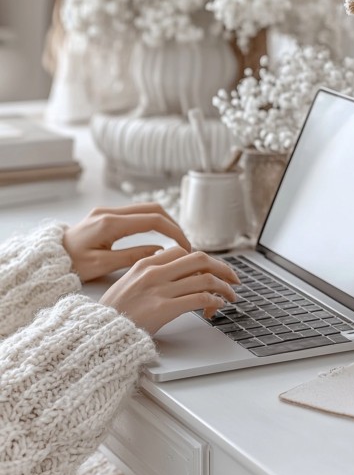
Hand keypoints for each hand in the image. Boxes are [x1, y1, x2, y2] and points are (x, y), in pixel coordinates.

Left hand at [63, 203, 190, 282]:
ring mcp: (106, 211)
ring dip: (163, 221)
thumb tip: (160, 250)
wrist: (47, 259)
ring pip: (145, 208)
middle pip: (152, 208)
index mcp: (109, 224)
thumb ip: (133, 257)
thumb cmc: (71, 266)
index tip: (185, 246)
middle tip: (184, 243)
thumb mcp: (102, 266)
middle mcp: (109, 212)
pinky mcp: (105, 215)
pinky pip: (134, 213)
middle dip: (172, 224)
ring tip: (174, 241)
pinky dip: (150, 222)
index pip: (152, 220)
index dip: (173, 231)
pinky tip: (158, 235)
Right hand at [99, 246, 240, 333]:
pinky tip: (217, 307)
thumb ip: (149, 273)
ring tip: (231, 296)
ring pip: (205, 279)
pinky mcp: (165, 308)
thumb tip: (174, 270)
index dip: (203, 261)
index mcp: (145, 263)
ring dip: (224, 287)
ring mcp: (159, 289)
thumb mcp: (128, 283)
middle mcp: (154, 272)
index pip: (184, 252)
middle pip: (200, 260)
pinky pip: (200, 299)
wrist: (98, 332)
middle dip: (223, 267)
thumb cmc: (113, 312)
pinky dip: (215, 301)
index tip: (212, 272)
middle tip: (234, 278)